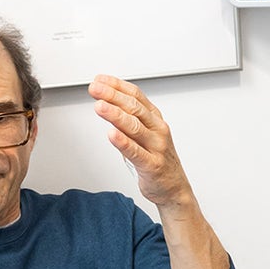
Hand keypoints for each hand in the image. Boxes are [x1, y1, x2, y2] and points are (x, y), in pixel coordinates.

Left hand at [87, 74, 191, 208]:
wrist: (174, 188)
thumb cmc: (157, 160)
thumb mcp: (144, 134)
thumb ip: (129, 119)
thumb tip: (106, 102)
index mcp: (155, 119)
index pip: (136, 96)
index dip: (117, 85)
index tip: (100, 80)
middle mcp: (157, 130)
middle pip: (134, 107)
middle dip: (112, 95)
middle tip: (95, 88)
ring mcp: (156, 147)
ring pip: (135, 126)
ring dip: (115, 115)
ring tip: (100, 106)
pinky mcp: (152, 165)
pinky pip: (136, 152)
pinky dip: (123, 142)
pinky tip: (112, 134)